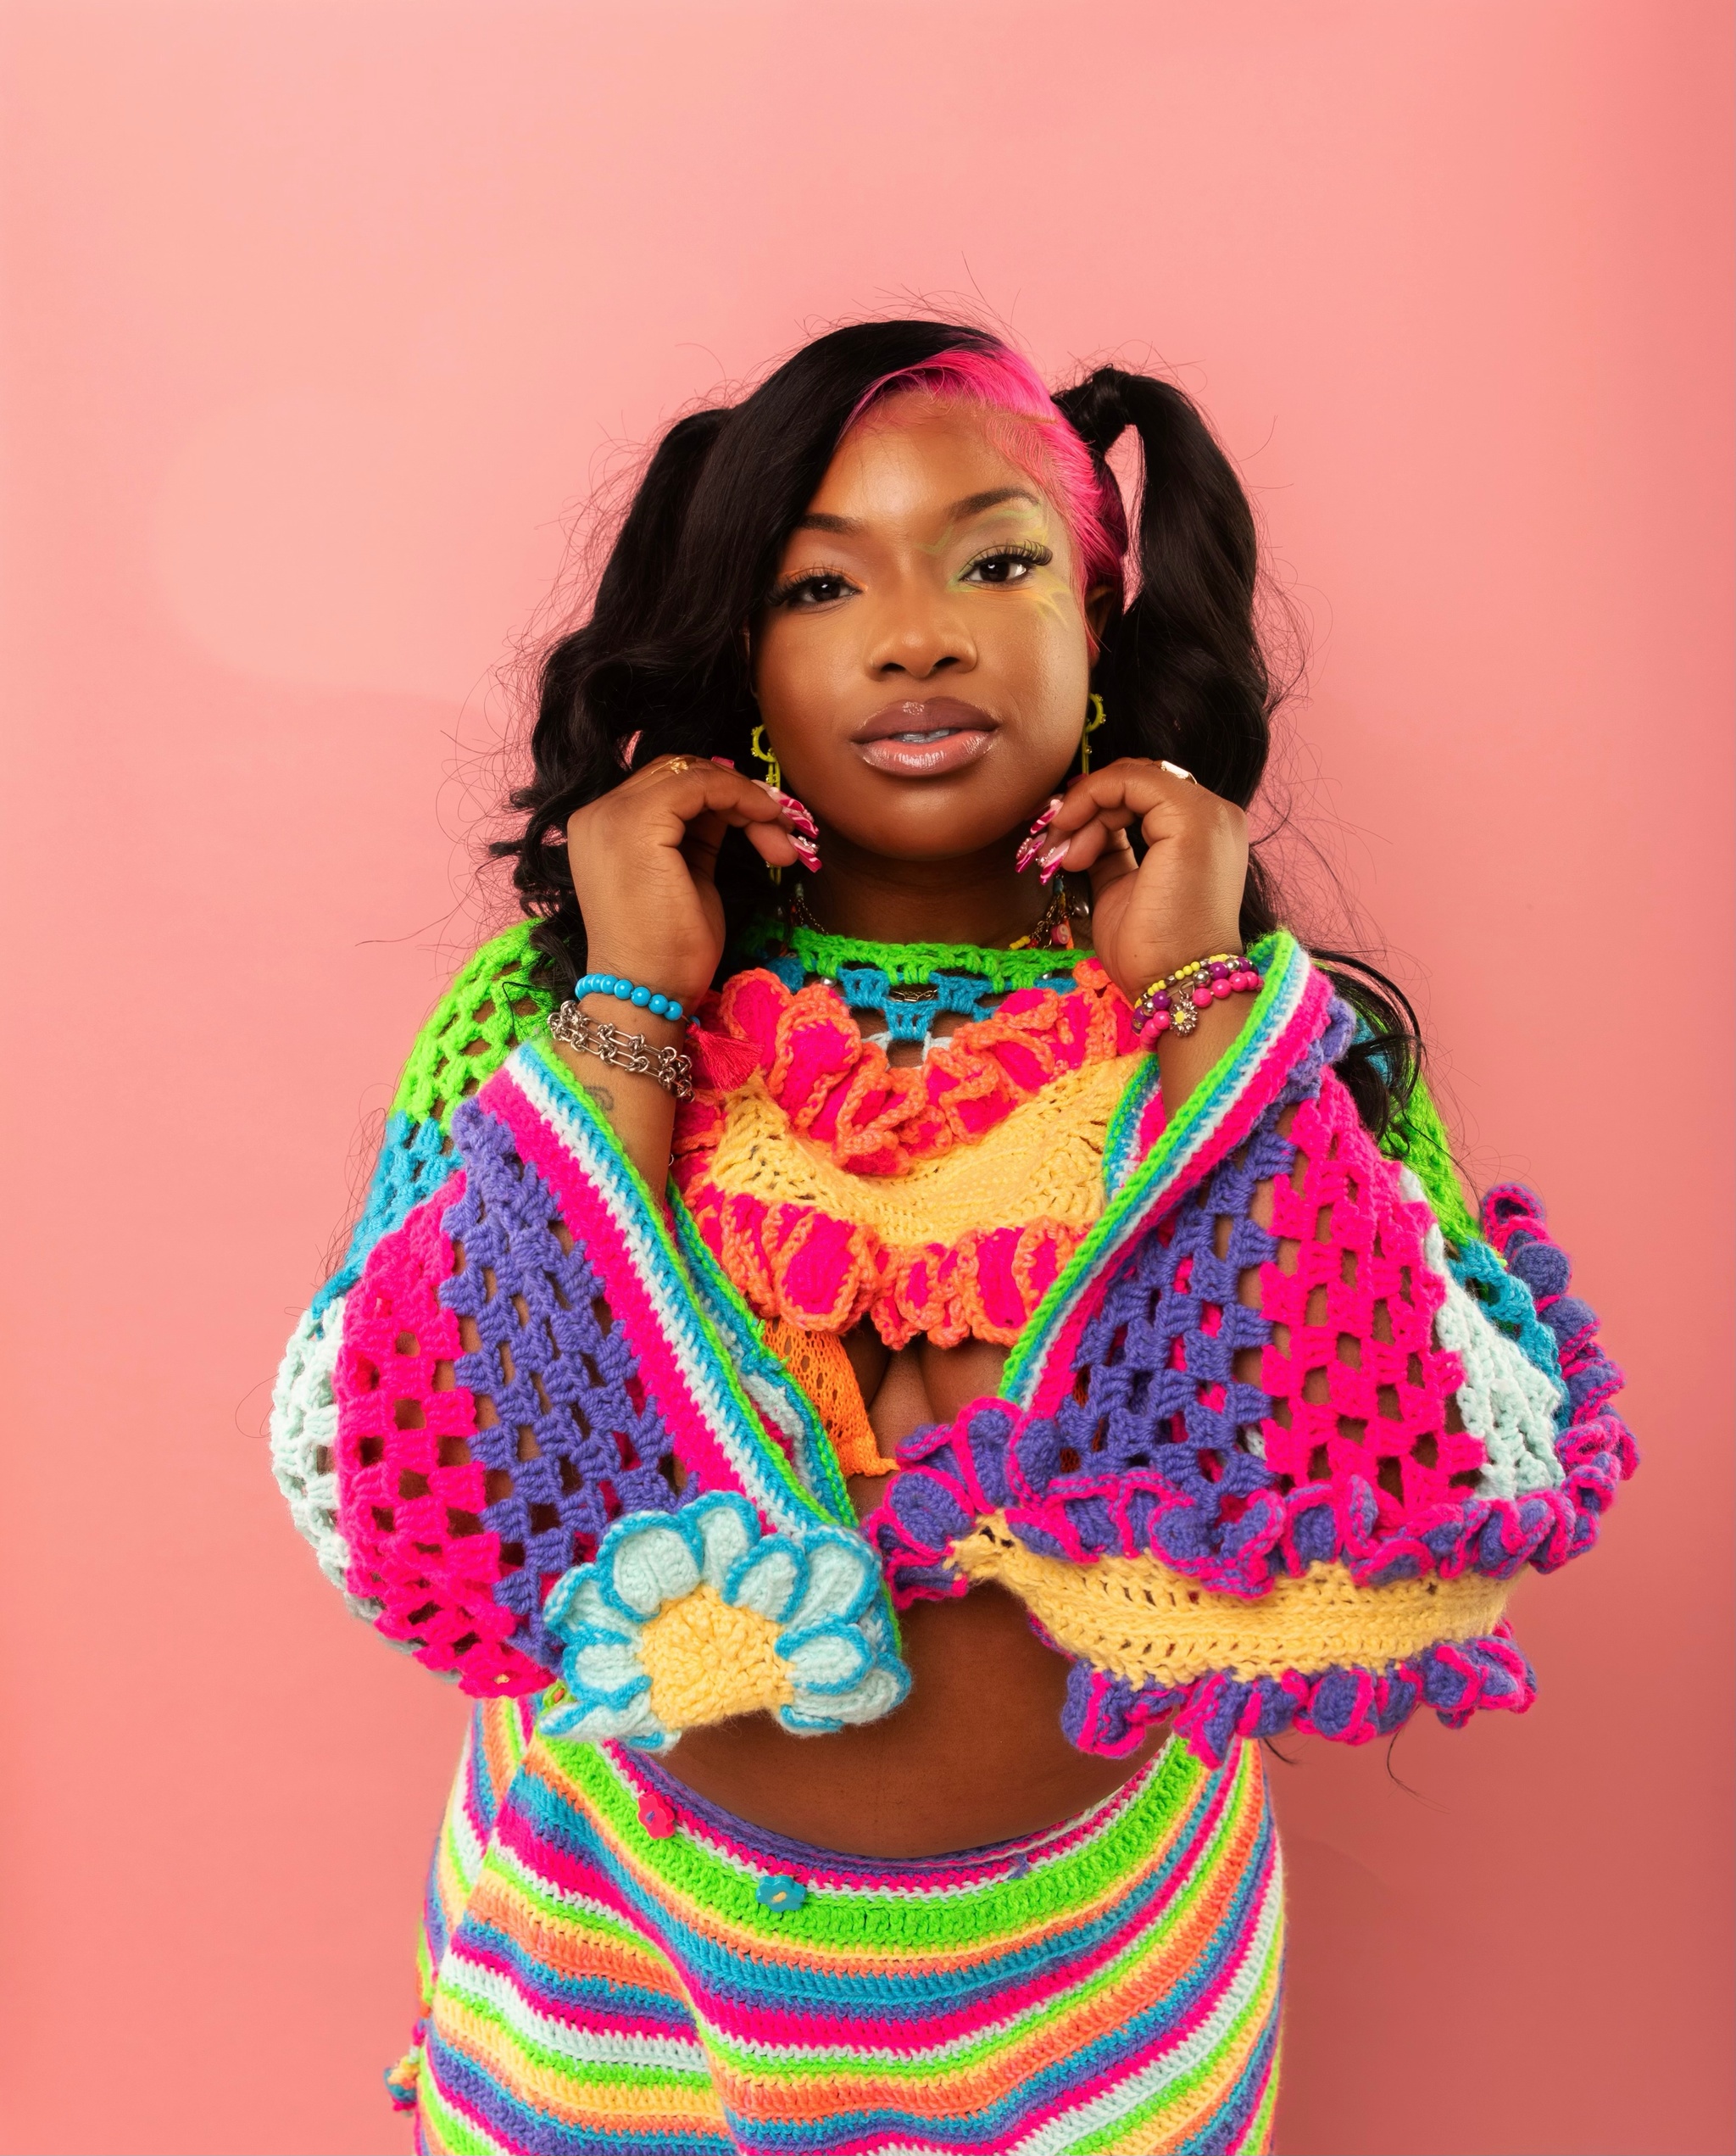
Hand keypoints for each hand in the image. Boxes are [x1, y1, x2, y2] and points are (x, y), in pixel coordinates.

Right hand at [565, 757, 813, 1006]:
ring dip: (746, 798)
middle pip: (679, 771)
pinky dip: (740, 796)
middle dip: (738, 794)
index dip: (722, 794)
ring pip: (692, 773)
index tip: (767, 824)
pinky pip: (700, 785)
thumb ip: (699, 834)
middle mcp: (598, 813)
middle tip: (780, 831)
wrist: (646, 995)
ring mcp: (611, 816)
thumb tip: (733, 803)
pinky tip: (767, 823)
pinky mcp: (637, 824)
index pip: (667, 784)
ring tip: (779, 841)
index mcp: (604, 827)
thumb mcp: (688, 876)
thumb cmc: (668, 952)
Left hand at [1032, 758, 1247, 1002]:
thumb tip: (1078, 829)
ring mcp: (1208, 814)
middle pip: (1136, 780)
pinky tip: (1074, 842)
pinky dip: (1092, 800)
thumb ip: (1110, 851)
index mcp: (1202, 833)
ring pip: (1131, 777)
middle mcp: (1214, 816)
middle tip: (1054, 842)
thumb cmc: (1150, 951)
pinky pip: (1131, 781)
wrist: (1175, 984)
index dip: (1096, 805)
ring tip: (1066, 855)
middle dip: (1086, 805)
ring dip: (1085, 808)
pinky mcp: (1192, 818)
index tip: (1060, 839)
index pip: (1144, 794)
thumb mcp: (1119, 888)